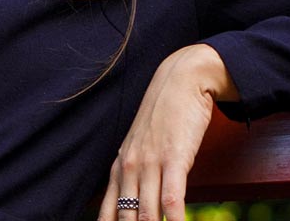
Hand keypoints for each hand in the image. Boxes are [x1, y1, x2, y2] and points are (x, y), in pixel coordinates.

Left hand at [98, 44, 240, 220]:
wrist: (181, 82)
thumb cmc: (165, 118)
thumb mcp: (143, 147)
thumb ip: (138, 174)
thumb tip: (138, 201)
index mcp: (119, 168)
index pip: (108, 213)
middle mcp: (128, 167)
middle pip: (126, 218)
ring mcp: (149, 163)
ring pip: (146, 212)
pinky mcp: (174, 158)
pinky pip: (171, 197)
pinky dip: (173, 218)